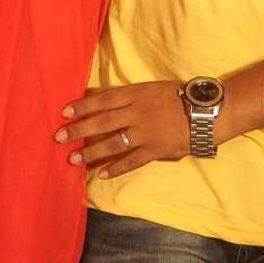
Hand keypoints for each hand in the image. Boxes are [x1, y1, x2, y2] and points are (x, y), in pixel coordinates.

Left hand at [53, 82, 188, 178]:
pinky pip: (132, 161)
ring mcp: (146, 132)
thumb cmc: (178, 97)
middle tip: (58, 137)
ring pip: (113, 143)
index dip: (83, 106)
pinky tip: (102, 174)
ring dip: (91, 152)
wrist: (205, 112)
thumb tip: (103, 101)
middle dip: (78, 130)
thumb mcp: (151, 88)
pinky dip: (116, 167)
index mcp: (136, 94)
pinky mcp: (156, 149)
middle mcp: (137, 112)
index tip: (64, 112)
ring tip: (73, 159)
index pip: (103, 99)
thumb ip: (130, 96)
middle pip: (102, 121)